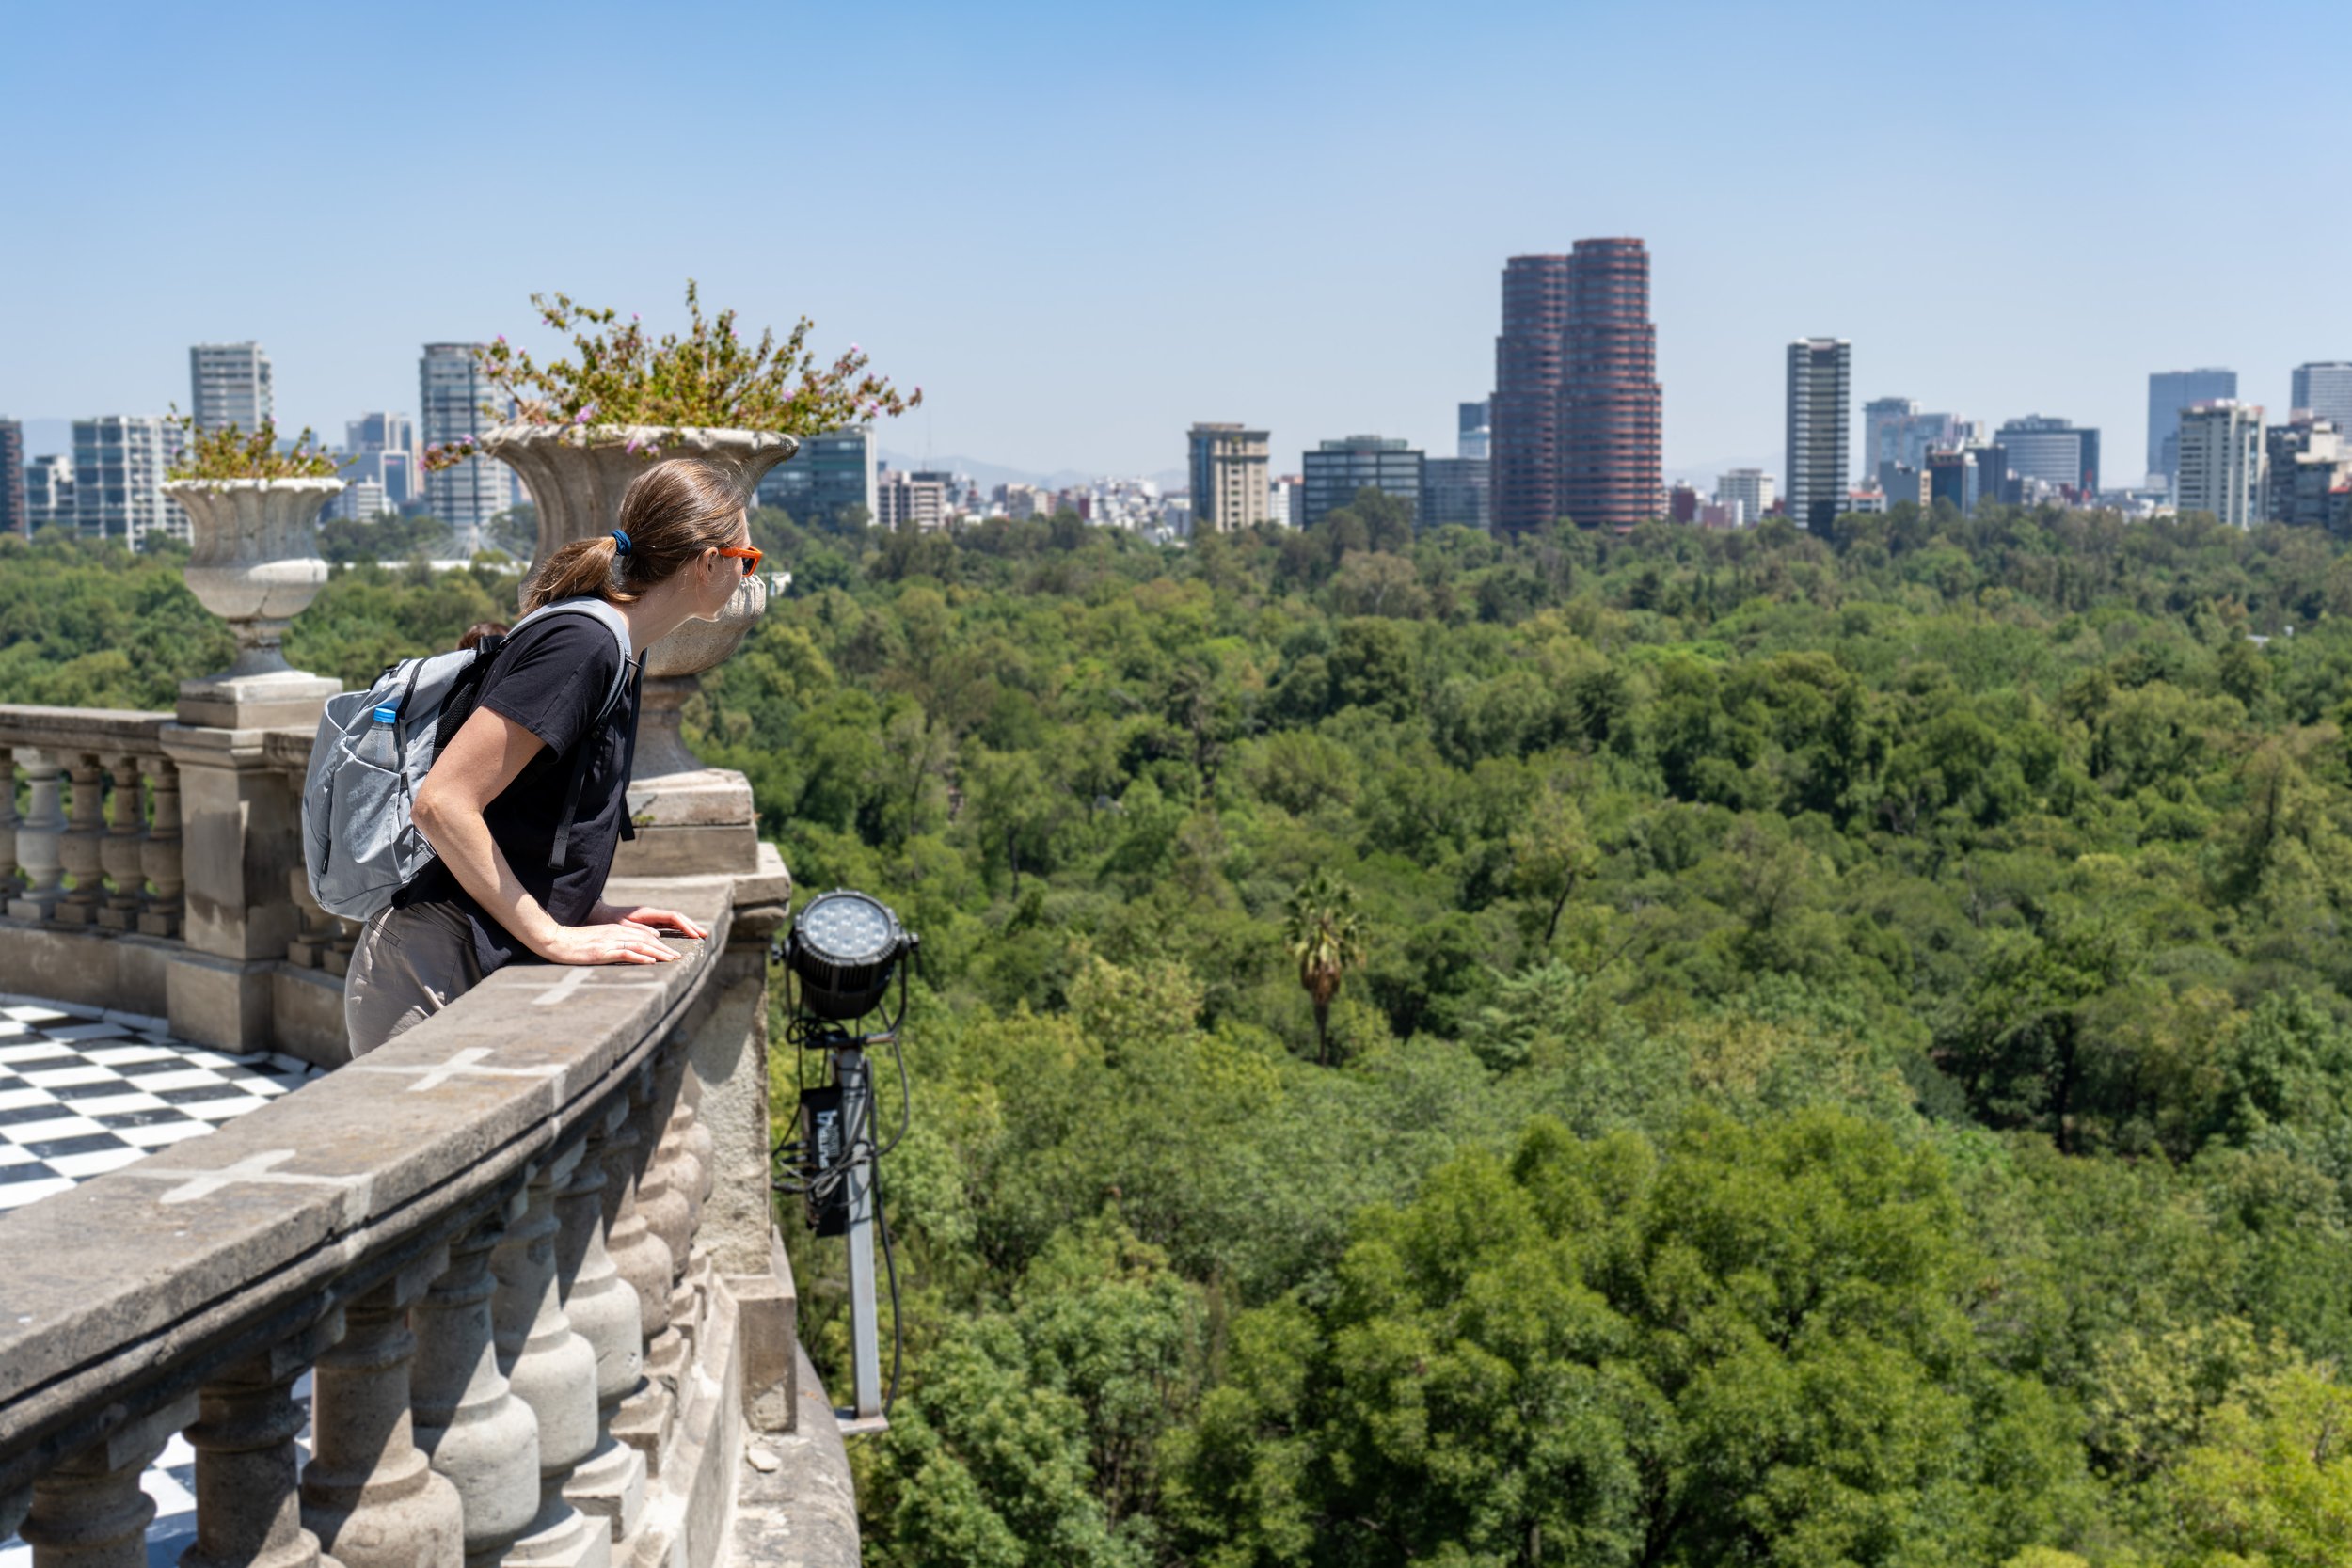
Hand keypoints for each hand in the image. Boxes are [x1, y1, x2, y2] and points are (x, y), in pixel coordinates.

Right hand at [538, 921, 683, 965]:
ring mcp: (610, 942)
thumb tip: (628, 952)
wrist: (556, 940)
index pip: (642, 936)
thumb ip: (613, 943)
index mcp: (615, 930)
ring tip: (671, 959)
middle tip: (678, 956)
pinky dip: (640, 957)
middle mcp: (616, 933)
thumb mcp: (597, 940)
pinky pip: (625, 953)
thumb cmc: (575, 943)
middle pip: (646, 939)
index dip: (659, 943)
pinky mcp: (602, 951)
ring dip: (658, 953)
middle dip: (664, 948)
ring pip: (640, 945)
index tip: (670, 951)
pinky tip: (651, 962)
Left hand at [590, 902, 709, 940]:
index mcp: (647, 913)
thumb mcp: (621, 926)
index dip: (685, 926)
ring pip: (674, 921)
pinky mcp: (649, 922)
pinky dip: (678, 930)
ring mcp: (651, 917)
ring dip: (687, 927)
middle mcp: (652, 913)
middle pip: (677, 917)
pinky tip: (684, 936)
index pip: (672, 917)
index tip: (695, 935)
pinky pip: (667, 925)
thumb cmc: (608, 921)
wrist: (598, 914)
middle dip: (691, 926)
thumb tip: (657, 935)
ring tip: (699, 936)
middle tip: (705, 935)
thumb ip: (638, 930)